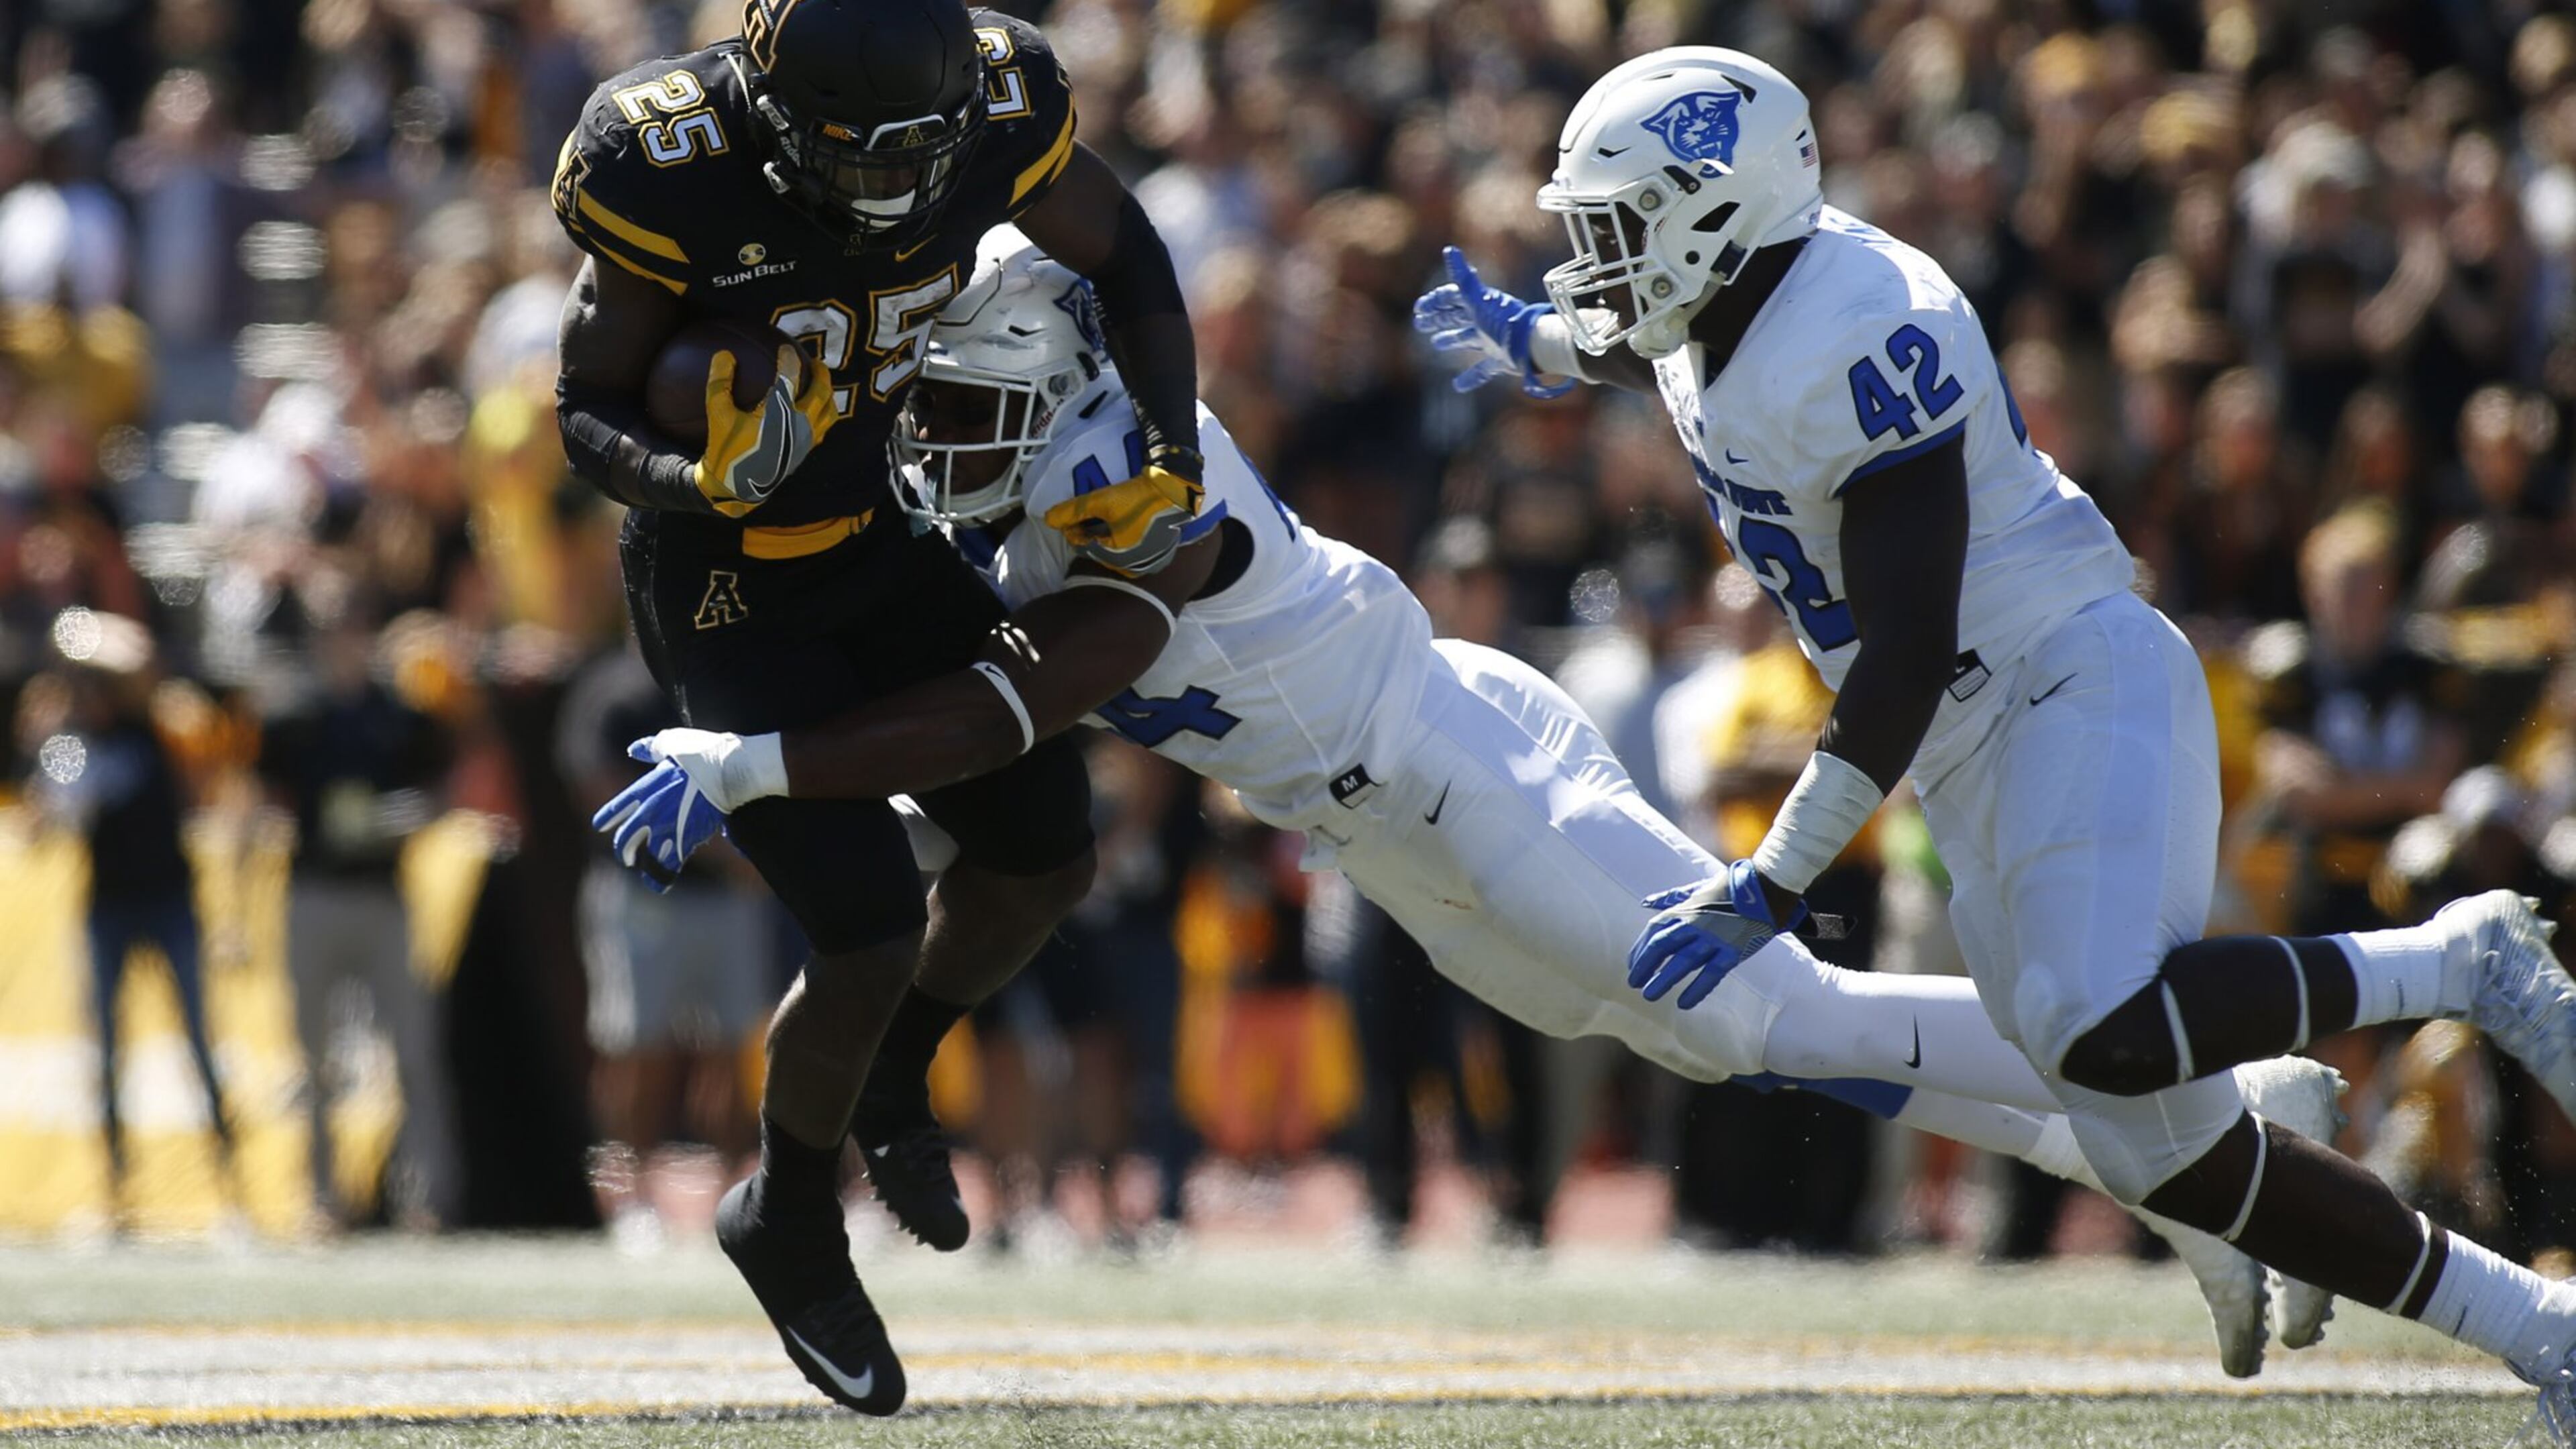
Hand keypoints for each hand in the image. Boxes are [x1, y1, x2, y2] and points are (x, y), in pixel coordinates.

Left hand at [591, 753, 728, 890]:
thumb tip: (634, 748)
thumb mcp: (672, 742)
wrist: (730, 770)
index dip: (606, 818)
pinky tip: (661, 884)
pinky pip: (671, 864)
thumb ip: (651, 747)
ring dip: (645, 867)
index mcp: (646, 788)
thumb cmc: (703, 753)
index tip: (599, 826)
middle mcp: (651, 811)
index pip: (618, 808)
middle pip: (627, 838)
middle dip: (623, 850)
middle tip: (625, 857)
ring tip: (646, 874)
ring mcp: (669, 827)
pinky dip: (664, 877)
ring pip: (647, 856)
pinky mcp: (689, 839)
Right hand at [695, 344, 839, 516]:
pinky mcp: (806, 451)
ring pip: (829, 411)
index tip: (785, 347)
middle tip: (816, 361)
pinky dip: (824, 413)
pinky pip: (824, 427)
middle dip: (821, 374)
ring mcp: (806, 439)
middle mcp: (799, 425)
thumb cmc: (726, 450)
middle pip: (821, 392)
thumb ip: (720, 383)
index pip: (790, 377)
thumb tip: (725, 353)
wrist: (738, 488)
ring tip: (821, 384)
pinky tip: (813, 410)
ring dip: (828, 394)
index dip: (788, 358)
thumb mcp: (717, 416)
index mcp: (779, 413)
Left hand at [1040, 443, 1204, 576]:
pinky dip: (1128, 540)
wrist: (1174, 489)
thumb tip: (1047, 519)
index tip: (1073, 516)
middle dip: (1093, 534)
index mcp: (1117, 558)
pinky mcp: (1161, 554)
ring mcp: (1150, 563)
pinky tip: (1127, 524)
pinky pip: (1136, 551)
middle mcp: (1133, 567)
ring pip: (1118, 551)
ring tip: (1108, 517)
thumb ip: (1072, 511)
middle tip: (1091, 515)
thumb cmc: (1136, 497)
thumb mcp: (1100, 501)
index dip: (1074, 530)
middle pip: (1101, 551)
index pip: (1084, 547)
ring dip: (1109, 537)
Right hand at [1411, 246, 1574, 398]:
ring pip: (1467, 339)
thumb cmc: (1503, 320)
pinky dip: (1470, 378)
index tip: (1419, 309)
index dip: (1436, 301)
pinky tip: (1458, 386)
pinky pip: (1482, 370)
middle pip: (1457, 317)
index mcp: (1479, 304)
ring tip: (1436, 343)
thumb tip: (1449, 250)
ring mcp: (1492, 341)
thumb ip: (1463, 278)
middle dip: (1439, 318)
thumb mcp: (1478, 299)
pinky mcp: (1500, 361)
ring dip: (1451, 339)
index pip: (1453, 298)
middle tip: (1420, 324)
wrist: (1530, 345)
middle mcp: (1485, 321)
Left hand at [1627, 860, 1808, 1008]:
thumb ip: (1670, 898)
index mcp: (1684, 909)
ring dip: (1664, 980)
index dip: (1640, 950)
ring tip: (1649, 995)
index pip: (1654, 931)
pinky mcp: (1732, 951)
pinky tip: (1684, 1003)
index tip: (1631, 965)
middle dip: (1645, 966)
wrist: (1765, 889)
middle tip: (1634, 983)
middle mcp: (1694, 923)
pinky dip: (1697, 989)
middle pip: (1662, 946)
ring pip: (1683, 962)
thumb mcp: (1696, 889)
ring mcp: (1713, 938)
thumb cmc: (1729, 889)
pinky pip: (1711, 974)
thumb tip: (1646, 902)